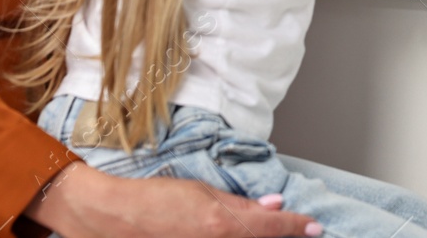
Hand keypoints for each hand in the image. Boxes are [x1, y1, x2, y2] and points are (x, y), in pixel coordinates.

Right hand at [28, 162, 320, 237]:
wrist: (112, 218)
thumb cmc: (154, 199)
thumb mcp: (202, 193)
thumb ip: (240, 205)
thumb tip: (273, 207)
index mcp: (221, 227)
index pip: (271, 229)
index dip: (298, 227)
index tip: (315, 228)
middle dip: (278, 236)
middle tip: (294, 230)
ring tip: (264, 231)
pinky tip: (225, 233)